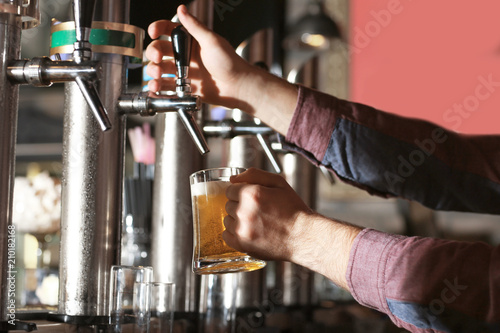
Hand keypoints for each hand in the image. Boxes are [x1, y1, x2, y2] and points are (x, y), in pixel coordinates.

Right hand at [145, 5, 298, 134]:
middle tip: (158, 58)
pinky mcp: (183, 87)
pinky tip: (155, 86)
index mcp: (191, 40)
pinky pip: (166, 85)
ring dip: (153, 70)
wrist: (238, 87)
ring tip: (158, 73)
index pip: (168, 30)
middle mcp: (185, 55)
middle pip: (160, 49)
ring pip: (160, 68)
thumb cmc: (230, 63)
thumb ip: (195, 27)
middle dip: (153, 53)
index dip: (158, 29)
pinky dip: (157, 86)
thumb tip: (182, 9)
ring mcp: (184, 71)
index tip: (153, 32)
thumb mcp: (212, 41)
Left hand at [223, 168, 312, 261]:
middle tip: (256, 210)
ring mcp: (242, 230)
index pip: (229, 190)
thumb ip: (253, 174)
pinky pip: (226, 236)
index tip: (251, 198)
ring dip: (237, 220)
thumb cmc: (293, 209)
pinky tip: (248, 231)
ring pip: (227, 220)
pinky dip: (234, 233)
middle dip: (239, 205)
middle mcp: (244, 212)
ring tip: (255, 222)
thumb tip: (232, 179)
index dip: (241, 192)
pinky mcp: (243, 245)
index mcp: (251, 194)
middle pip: (228, 205)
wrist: (303, 236)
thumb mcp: (278, 182)